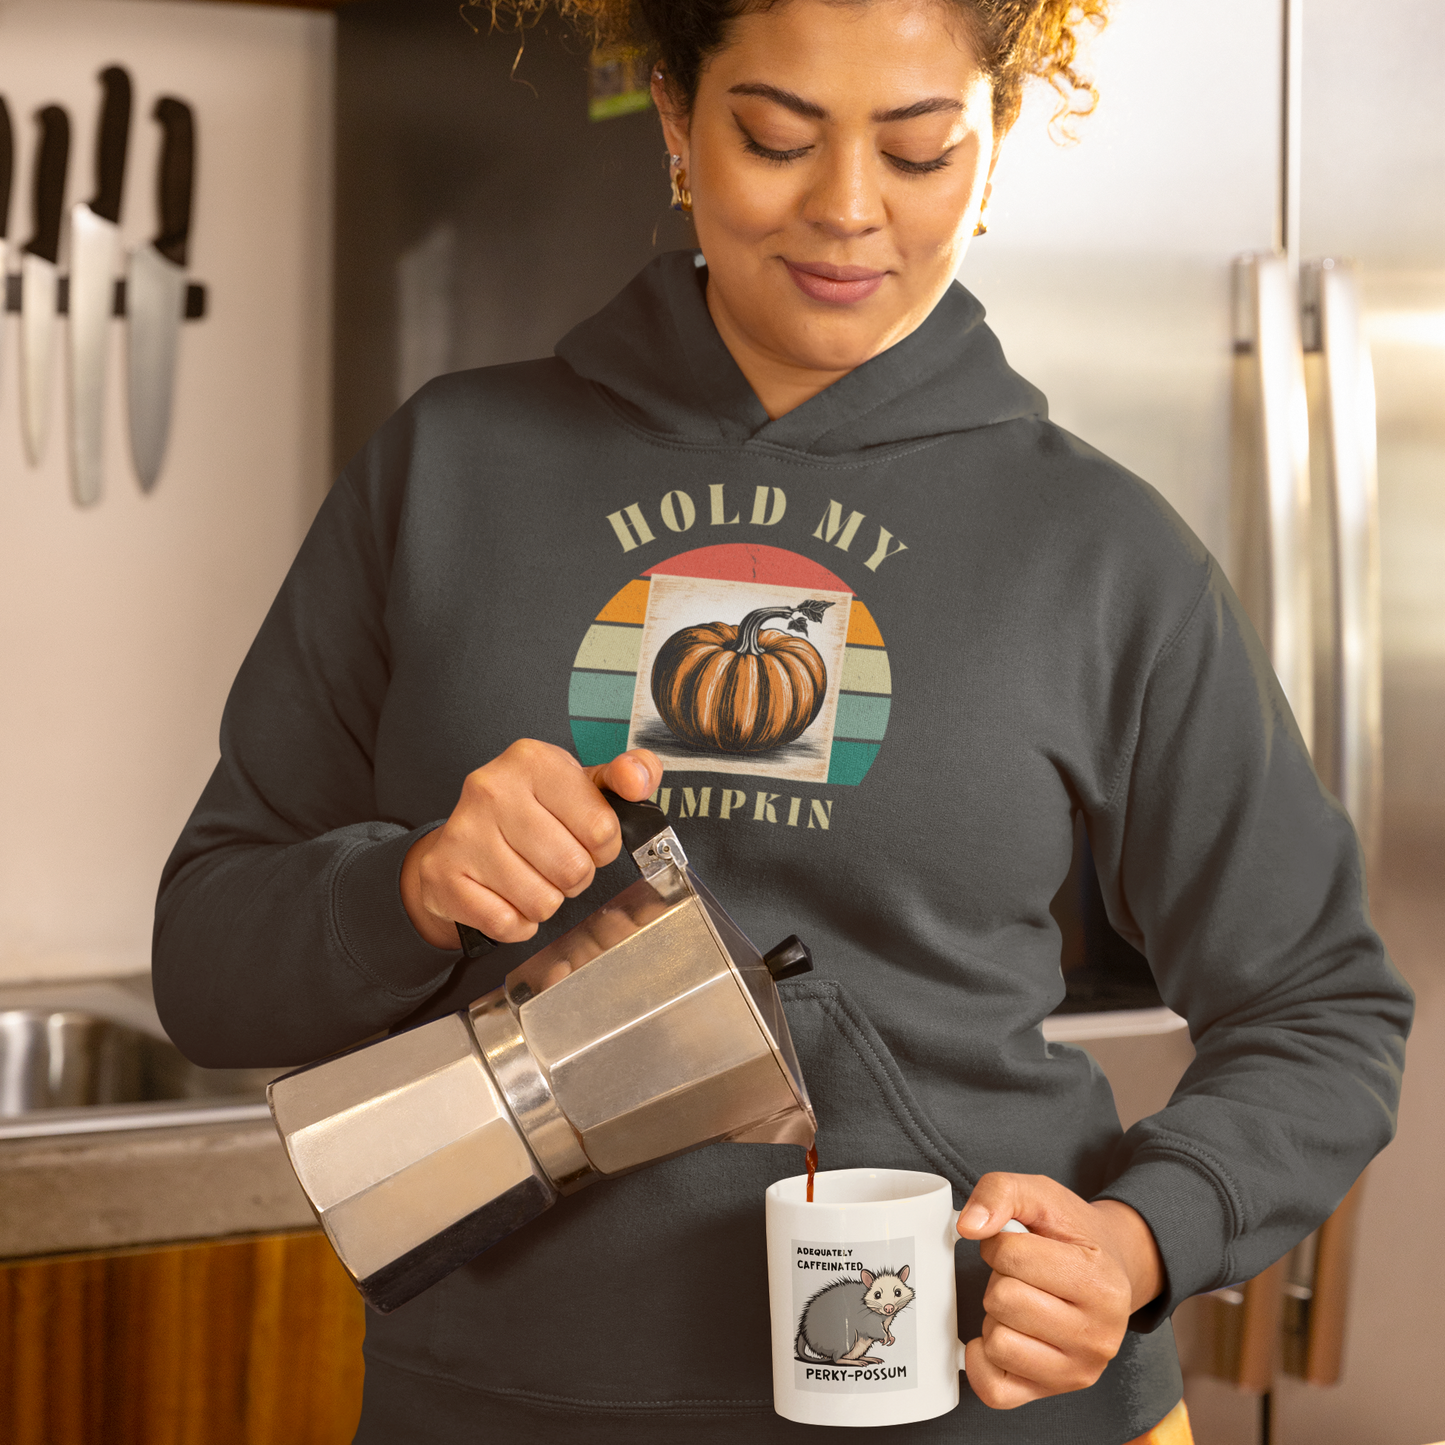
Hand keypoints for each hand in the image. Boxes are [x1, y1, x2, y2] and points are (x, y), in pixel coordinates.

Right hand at [400, 741, 662, 948]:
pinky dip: (516, 923)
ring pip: (541, 901)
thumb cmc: (533, 812)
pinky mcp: (443, 875)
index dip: (603, 847)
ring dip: (546, 901)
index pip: (602, 829)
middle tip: (558, 864)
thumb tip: (639, 780)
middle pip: (573, 869)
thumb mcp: (584, 784)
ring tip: (532, 878)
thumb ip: (629, 774)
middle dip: (576, 877)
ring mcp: (463, 832)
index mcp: (534, 760)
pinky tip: (508, 898)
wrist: (461, 839)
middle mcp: (492, 788)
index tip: (588, 840)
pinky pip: (506, 923)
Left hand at [955, 1173, 1162, 1409]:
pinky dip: (982, 1360)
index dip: (1000, 1243)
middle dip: (999, 1280)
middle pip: (1003, 1301)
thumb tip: (968, 1226)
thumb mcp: (1041, 1195)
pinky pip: (993, 1389)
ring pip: (997, 1343)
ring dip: (995, 1317)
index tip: (1018, 1244)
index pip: (1011, 1256)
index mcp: (1100, 1282)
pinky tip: (1001, 1335)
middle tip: (1023, 1277)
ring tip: (1021, 1304)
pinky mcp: (1052, 1392)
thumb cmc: (1072, 1235)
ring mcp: (1078, 1370)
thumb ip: (1001, 1193)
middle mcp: (1098, 1335)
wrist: (1110, 1268)